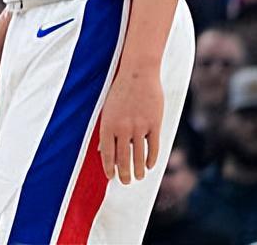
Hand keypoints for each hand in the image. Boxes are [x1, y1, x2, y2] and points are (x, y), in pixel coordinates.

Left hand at [98, 68, 162, 184]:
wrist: (138, 73)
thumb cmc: (120, 91)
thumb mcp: (107, 108)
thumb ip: (105, 129)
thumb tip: (101, 150)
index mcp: (108, 124)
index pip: (107, 152)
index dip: (108, 167)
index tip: (110, 176)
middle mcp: (122, 128)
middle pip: (123, 157)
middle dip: (124, 172)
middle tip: (126, 182)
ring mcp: (139, 126)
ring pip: (139, 155)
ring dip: (138, 169)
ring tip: (138, 178)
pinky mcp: (154, 124)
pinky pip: (153, 146)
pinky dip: (151, 158)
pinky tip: (150, 166)